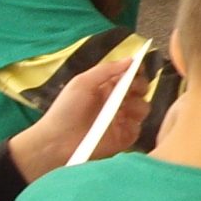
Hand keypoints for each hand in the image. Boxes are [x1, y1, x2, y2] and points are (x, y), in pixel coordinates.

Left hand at [9, 51, 153, 179]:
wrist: (56, 141)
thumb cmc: (66, 109)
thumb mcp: (82, 83)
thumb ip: (106, 70)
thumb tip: (131, 59)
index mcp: (108, 87)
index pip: (130, 75)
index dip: (137, 71)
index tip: (138, 69)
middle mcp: (118, 102)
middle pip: (141, 90)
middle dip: (140, 86)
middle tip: (131, 89)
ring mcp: (122, 120)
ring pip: (143, 107)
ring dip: (137, 105)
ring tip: (122, 109)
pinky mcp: (124, 137)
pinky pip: (139, 128)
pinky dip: (134, 123)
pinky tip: (121, 122)